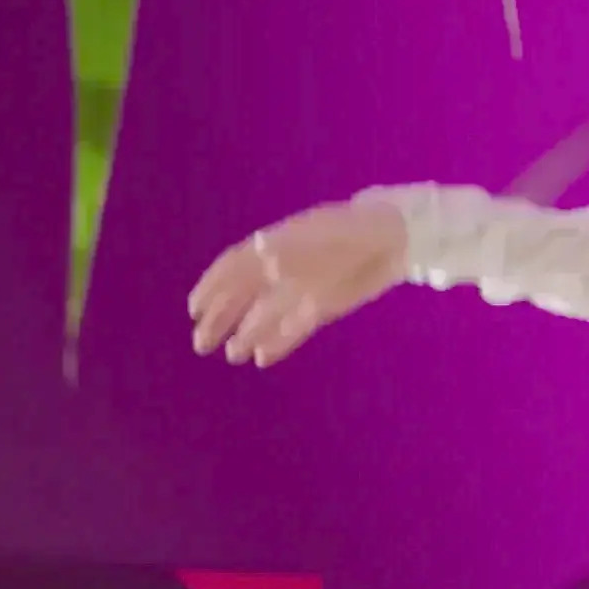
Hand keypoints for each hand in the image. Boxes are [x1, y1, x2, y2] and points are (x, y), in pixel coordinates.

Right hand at [188, 199, 407, 366]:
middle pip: (244, 296)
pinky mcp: (322, 306)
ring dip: (247, 334)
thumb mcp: (325, 235)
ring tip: (231, 355)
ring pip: (267, 315)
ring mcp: (302, 288)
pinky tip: (262, 358)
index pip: (234, 266)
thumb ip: (295, 248)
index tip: (193, 309)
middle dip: (221, 318)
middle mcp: (283, 268)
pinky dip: (279, 342)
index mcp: (276, 244)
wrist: (395, 239)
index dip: (212, 287)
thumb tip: (264, 259)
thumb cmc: (356, 230)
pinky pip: (294, 327)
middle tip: (200, 344)